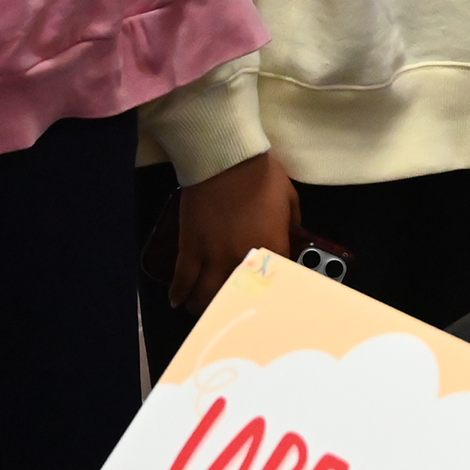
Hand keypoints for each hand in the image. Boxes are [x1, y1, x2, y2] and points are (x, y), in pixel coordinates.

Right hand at [169, 152, 297, 309]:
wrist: (225, 159)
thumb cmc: (261, 174)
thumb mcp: (289, 197)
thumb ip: (292, 220)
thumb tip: (292, 231)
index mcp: (270, 248)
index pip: (274, 282)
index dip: (269, 291)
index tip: (265, 297)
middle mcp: (242, 260)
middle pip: (235, 297)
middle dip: (232, 306)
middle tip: (229, 310)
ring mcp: (213, 257)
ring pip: (206, 295)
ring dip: (203, 306)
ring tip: (201, 310)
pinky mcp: (190, 248)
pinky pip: (183, 278)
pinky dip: (178, 292)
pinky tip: (177, 300)